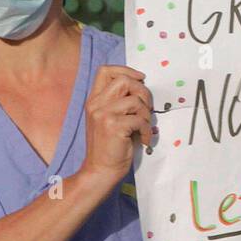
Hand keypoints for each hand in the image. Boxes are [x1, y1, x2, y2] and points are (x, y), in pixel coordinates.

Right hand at [80, 65, 152, 183]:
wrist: (100, 171)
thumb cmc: (110, 147)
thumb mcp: (110, 119)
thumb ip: (119, 103)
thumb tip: (142, 88)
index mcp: (94, 100)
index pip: (105, 70)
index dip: (126, 70)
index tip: (140, 79)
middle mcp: (96, 104)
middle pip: (124, 80)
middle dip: (142, 92)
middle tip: (147, 109)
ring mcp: (103, 114)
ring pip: (135, 100)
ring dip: (146, 114)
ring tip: (144, 127)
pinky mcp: (113, 126)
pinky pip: (140, 119)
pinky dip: (146, 130)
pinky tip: (143, 140)